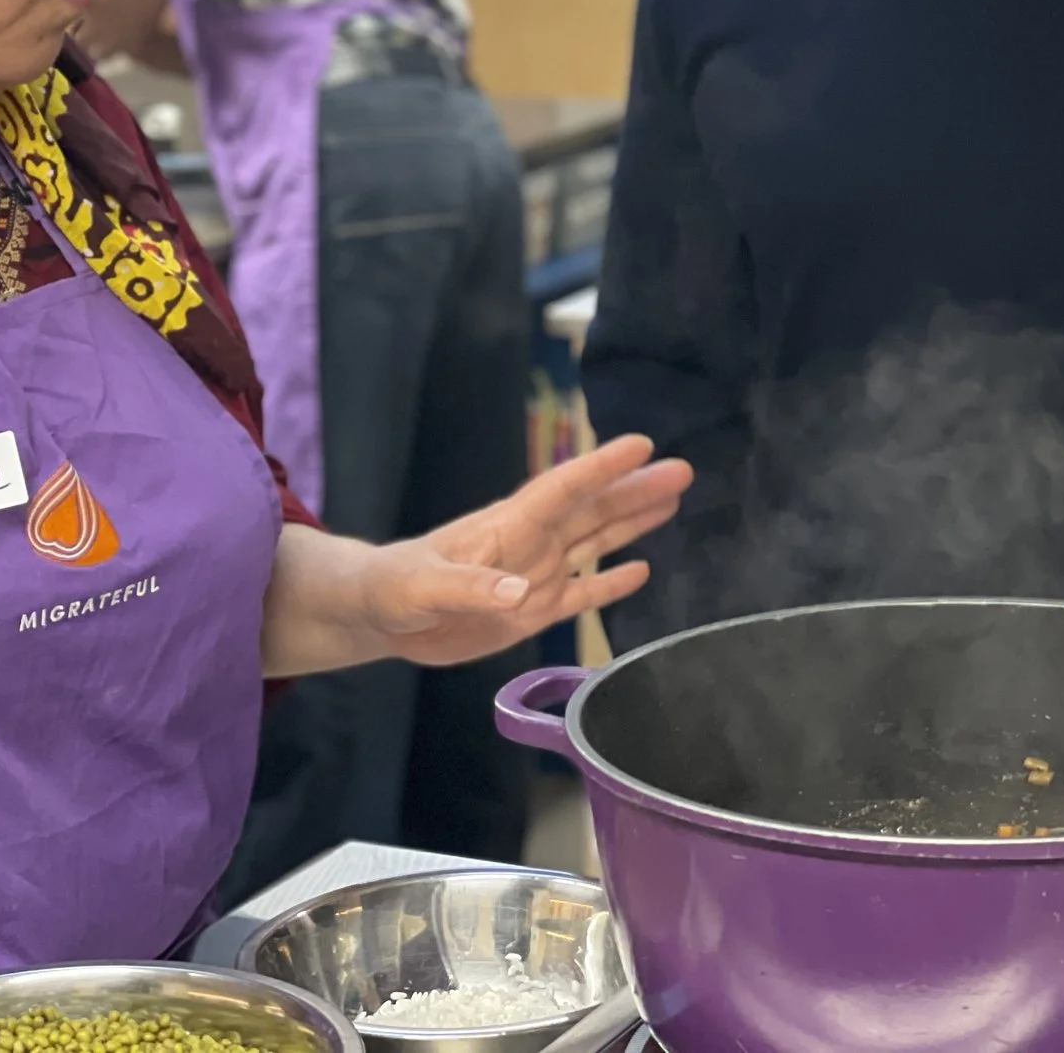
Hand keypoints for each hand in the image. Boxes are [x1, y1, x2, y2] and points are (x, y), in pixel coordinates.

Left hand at [357, 436, 691, 666]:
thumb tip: (521, 591)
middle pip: (592, 510)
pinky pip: (582, 594)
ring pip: (595, 542)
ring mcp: (536, 574)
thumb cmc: (394, 590)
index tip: (642, 445)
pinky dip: (612, 584)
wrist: (381, 618)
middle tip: (682, 470)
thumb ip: (468, 587)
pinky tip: (643, 570)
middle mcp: (531, 543)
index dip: (601, 467)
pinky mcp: (534, 611)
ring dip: (634, 522)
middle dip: (635, 489)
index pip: (562, 488)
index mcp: (507, 526)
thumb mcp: (421, 587)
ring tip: (674, 500)